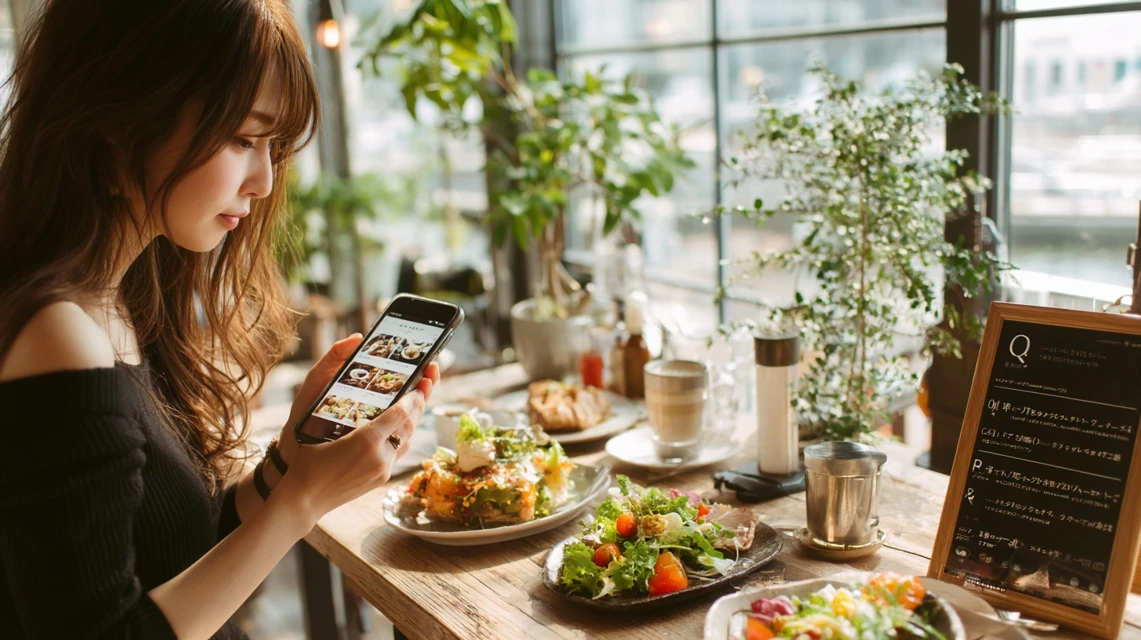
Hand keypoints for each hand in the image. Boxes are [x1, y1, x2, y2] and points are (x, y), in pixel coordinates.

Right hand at [276, 334, 441, 468]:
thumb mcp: (314, 414)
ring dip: (415, 418)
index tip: (421, 380)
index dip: (414, 394)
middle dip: (420, 402)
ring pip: (409, 439)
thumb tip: (353, 341)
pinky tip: (403, 423)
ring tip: (418, 398)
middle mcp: (379, 457)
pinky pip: (400, 452)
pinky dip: (405, 435)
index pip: (400, 412)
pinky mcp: (381, 479)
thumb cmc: (304, 453)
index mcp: (366, 441)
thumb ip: (330, 376)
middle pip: (410, 424)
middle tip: (426, 382)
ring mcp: (382, 471)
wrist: (303, 497)